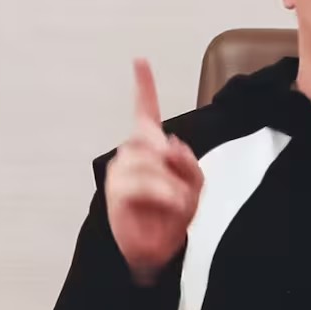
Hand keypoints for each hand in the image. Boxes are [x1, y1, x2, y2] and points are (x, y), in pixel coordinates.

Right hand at [105, 59, 203, 285]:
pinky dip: (165, 192)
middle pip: (155, 139)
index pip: (145, 111)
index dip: (143, 86)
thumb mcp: (194, 184)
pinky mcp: (116, 192)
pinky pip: (142, 183)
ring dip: (174, 184)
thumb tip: (171, 144)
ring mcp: (120, 171)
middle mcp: (131, 153)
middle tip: (186, 189)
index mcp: (150, 147)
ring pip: (152, 162)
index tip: (140, 61)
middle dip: (177, 162)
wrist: (156, 248)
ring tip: (180, 203)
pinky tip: (172, 203)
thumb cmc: (173, 214)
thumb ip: (187, 162)